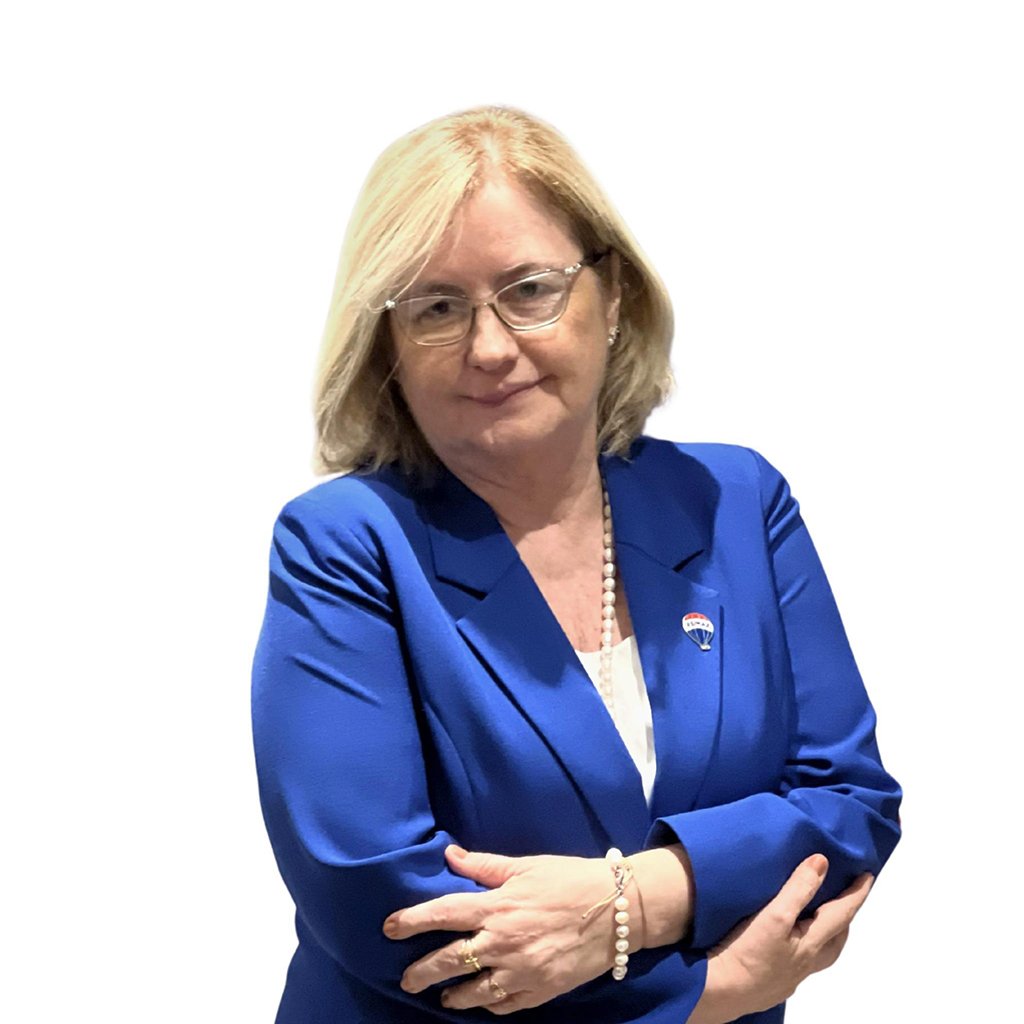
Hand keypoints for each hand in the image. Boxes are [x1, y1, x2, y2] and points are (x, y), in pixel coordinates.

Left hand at [382, 845, 640, 1014]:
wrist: (616, 910)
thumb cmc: (569, 879)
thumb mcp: (525, 866)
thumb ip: (484, 866)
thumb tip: (449, 855)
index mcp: (496, 906)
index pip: (441, 914)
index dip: (411, 921)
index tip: (389, 928)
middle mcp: (502, 941)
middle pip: (449, 961)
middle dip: (421, 972)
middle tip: (407, 979)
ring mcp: (520, 971)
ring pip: (472, 992)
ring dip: (452, 996)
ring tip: (442, 996)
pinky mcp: (539, 990)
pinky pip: (503, 1005)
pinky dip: (488, 1004)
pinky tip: (481, 1000)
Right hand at [690, 854, 873, 1023]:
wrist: (722, 991)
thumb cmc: (749, 953)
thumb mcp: (775, 914)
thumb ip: (798, 888)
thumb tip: (822, 862)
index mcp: (811, 943)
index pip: (841, 914)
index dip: (856, 894)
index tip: (868, 876)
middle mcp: (807, 961)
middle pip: (836, 939)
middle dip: (844, 917)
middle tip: (846, 898)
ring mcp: (791, 975)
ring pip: (820, 954)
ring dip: (826, 934)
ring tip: (819, 919)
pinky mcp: (774, 982)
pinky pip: (800, 962)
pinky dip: (803, 947)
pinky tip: (787, 942)